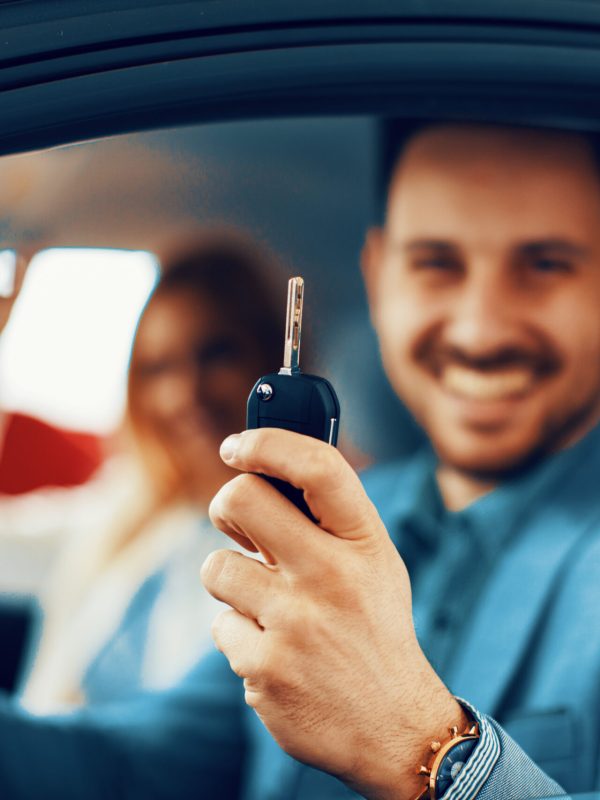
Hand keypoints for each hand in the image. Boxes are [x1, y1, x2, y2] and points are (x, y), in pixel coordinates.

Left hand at [201, 428, 465, 799]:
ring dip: (234, 584)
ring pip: (216, 567)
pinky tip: (278, 653)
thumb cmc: (374, 629)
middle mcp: (331, 575)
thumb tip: (261, 471)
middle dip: (226, 509)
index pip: (317, 467)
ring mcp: (295, 624)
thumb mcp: (374, 565)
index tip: (236, 446)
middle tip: (238, 527)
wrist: (395, 729)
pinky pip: (221, 626)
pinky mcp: (265, 669)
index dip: (267, 442)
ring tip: (272, 607)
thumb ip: (327, 521)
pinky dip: (242, 636)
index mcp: (365, 543)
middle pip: (239, 499)